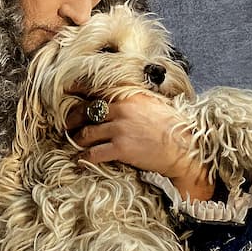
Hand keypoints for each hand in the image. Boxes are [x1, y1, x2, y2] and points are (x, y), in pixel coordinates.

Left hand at [67, 92, 214, 201]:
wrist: (185, 148)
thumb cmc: (173, 126)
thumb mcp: (153, 103)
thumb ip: (134, 100)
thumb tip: (119, 99)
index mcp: (129, 95)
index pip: (96, 90)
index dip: (77, 91)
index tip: (66, 91)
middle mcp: (121, 109)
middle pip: (86, 111)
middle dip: (72, 119)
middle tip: (67, 124)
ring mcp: (120, 129)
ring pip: (87, 133)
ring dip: (77, 139)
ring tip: (74, 142)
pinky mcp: (121, 149)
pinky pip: (94, 153)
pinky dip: (84, 157)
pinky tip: (81, 160)